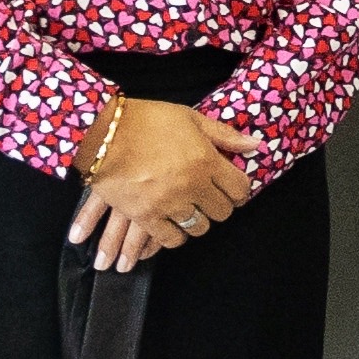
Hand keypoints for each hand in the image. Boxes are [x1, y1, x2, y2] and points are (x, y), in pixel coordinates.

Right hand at [68, 99, 257, 272]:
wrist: (104, 134)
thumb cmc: (148, 121)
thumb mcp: (190, 118)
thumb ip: (224, 135)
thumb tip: (255, 145)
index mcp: (207, 161)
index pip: (239, 188)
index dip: (240, 192)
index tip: (234, 190)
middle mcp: (193, 186)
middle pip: (221, 211)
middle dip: (220, 206)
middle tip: (212, 199)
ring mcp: (169, 203)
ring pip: (198, 227)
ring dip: (198, 221)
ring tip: (192, 212)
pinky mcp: (145, 216)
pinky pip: (169, 239)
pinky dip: (174, 236)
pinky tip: (173, 227)